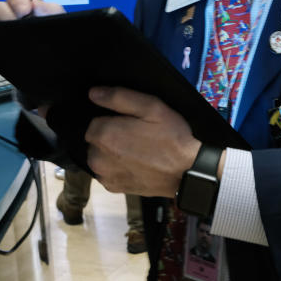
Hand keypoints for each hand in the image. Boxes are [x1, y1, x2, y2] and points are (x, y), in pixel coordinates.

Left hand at [85, 86, 200, 197]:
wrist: (188, 171)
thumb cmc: (171, 136)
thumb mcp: (151, 107)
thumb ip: (118, 97)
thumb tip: (93, 93)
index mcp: (104, 135)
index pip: (94, 121)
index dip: (113, 120)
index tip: (132, 123)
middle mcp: (97, 158)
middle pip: (95, 140)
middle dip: (110, 136)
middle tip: (137, 136)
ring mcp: (105, 175)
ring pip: (100, 156)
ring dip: (111, 153)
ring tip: (137, 151)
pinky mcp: (114, 188)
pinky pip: (107, 172)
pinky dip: (116, 168)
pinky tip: (136, 164)